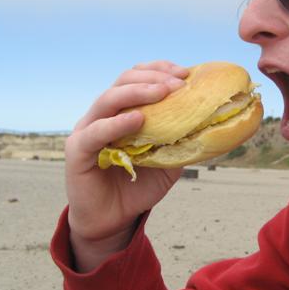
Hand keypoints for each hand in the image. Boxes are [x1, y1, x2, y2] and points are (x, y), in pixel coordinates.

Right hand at [65, 60, 188, 270]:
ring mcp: (88, 129)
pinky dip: (118, 123)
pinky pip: (96, 132)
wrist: (112, 219)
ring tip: (163, 92)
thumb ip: (181, 140)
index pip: (137, 77)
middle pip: (123, 81)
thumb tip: (210, 123)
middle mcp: (103, 114)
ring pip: (108, 99)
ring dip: (138, 92)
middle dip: (153, 78)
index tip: (185, 73)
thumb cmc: (139, 186)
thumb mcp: (169, 160)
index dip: (159, 70)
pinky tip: (138, 120)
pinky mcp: (78, 150)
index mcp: (122, 110)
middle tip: (179, 84)